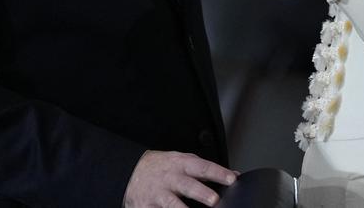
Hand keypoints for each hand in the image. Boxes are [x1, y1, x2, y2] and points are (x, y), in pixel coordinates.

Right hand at [123, 150, 237, 207]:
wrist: (130, 170)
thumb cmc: (163, 167)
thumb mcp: (183, 161)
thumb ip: (206, 169)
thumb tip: (234, 175)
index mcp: (181, 164)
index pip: (202, 167)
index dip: (218, 173)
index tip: (232, 179)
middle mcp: (170, 178)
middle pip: (187, 185)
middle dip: (201, 193)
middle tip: (214, 200)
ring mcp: (157, 194)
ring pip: (171, 204)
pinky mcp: (146, 207)